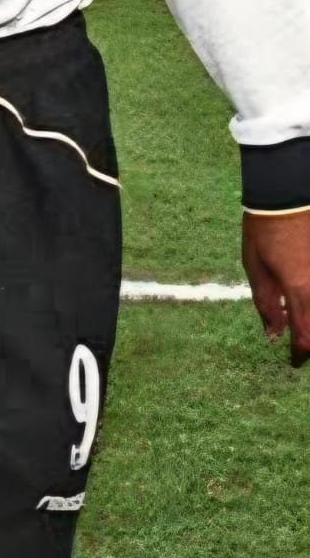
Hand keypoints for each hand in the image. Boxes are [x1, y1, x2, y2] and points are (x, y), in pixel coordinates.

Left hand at [241, 208, 309, 365]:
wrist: (286, 195)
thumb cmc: (264, 230)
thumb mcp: (254, 267)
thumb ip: (266, 302)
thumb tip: (273, 333)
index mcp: (299, 289)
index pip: (306, 334)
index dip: (301, 353)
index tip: (293, 362)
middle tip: (300, 348)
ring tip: (300, 326)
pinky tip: (306, 304)